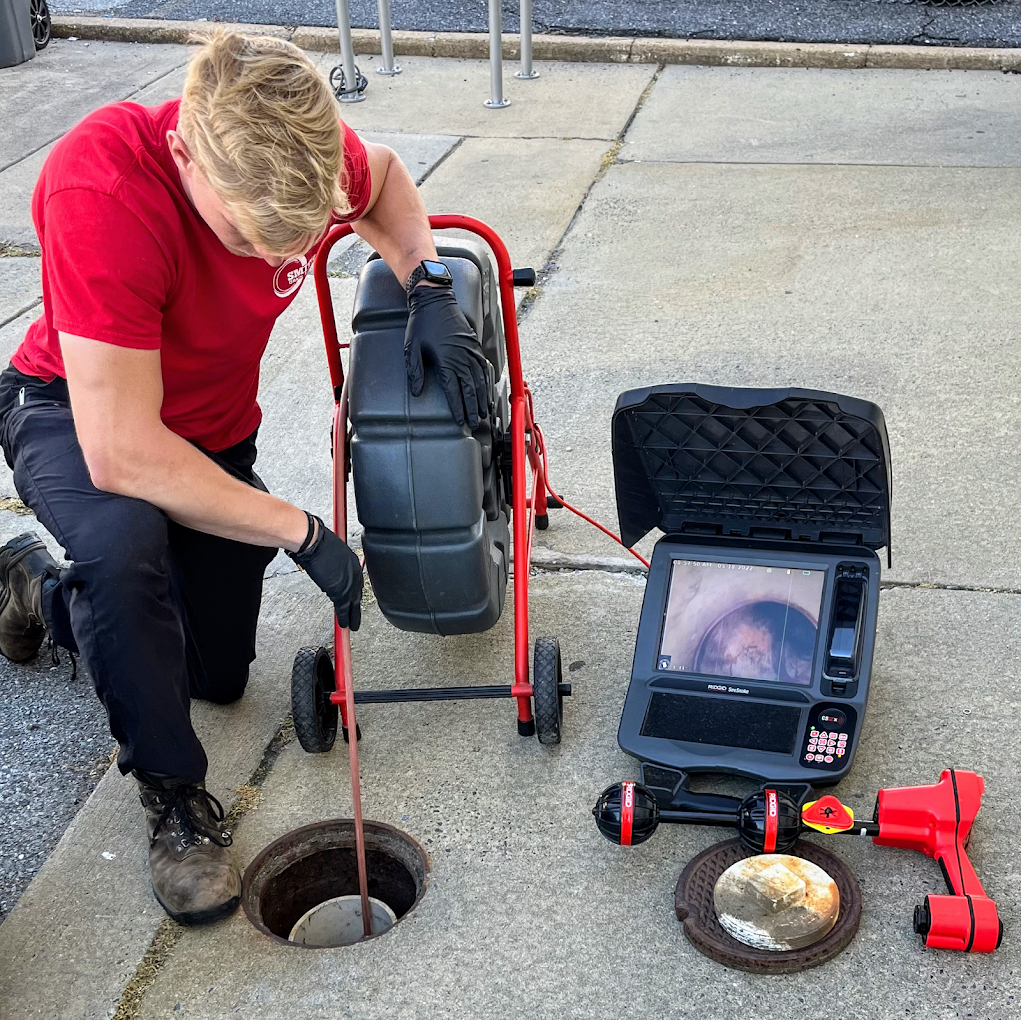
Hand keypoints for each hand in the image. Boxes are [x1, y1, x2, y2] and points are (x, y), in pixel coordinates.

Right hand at [287, 514, 362, 629]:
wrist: (314, 543)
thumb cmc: (318, 542)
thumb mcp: (332, 552)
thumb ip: (335, 564)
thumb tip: (329, 570)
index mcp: (354, 562)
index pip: (355, 582)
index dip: (353, 593)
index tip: (352, 600)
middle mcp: (355, 573)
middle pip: (357, 594)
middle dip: (356, 607)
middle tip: (356, 617)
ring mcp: (349, 583)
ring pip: (353, 604)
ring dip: (352, 616)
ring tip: (352, 625)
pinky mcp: (340, 592)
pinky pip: (343, 609)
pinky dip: (344, 618)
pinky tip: (344, 625)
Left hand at [405, 285, 489, 427]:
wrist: (435, 299)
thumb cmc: (421, 323)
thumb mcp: (412, 347)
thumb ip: (415, 371)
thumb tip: (417, 392)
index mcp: (446, 360)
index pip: (454, 391)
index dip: (458, 408)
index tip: (459, 421)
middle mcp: (462, 357)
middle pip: (470, 389)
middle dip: (472, 408)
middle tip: (474, 423)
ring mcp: (470, 351)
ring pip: (480, 380)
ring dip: (482, 398)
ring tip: (483, 412)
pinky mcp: (474, 345)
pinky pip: (484, 368)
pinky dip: (486, 382)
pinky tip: (487, 390)